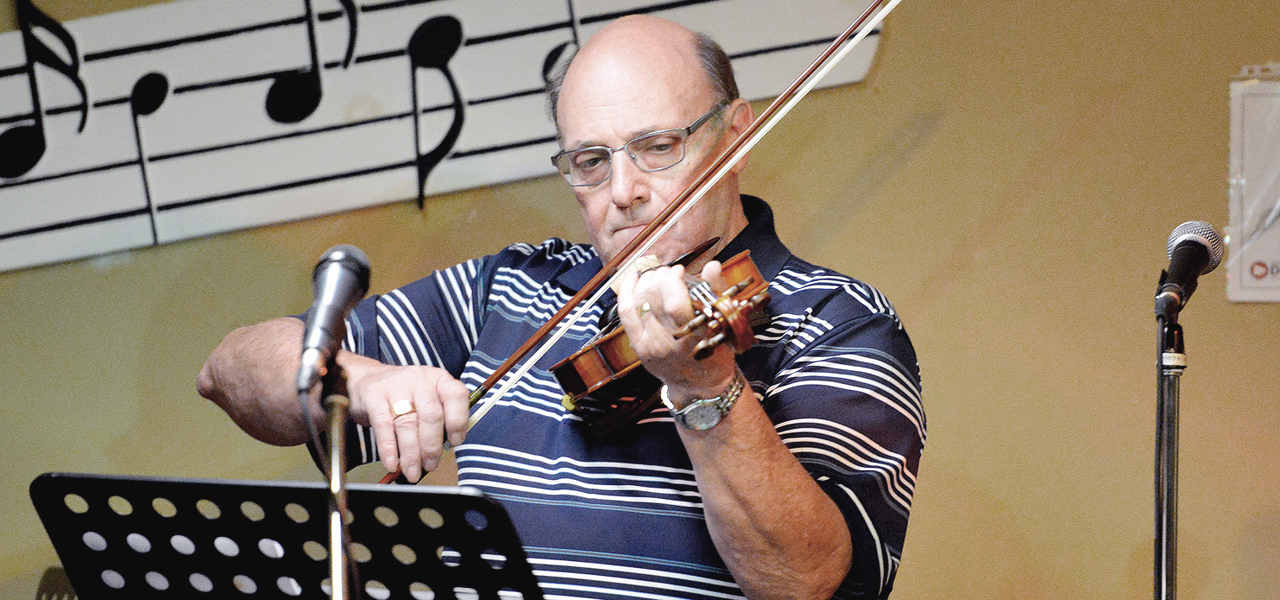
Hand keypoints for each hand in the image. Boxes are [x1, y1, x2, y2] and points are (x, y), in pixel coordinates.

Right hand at [340, 355, 469, 481]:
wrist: (369, 377)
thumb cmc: (406, 395)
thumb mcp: (428, 398)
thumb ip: (441, 419)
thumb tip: (445, 450)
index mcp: (439, 379)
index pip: (456, 396)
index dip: (459, 421)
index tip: (455, 442)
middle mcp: (420, 380)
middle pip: (431, 415)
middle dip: (432, 446)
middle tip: (431, 465)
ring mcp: (396, 386)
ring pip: (407, 424)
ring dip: (411, 454)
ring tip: (412, 471)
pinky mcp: (374, 396)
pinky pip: (383, 426)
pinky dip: (388, 449)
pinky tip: (391, 463)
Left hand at [615, 261, 737, 402]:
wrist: (700, 386)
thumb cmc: (716, 353)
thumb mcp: (724, 326)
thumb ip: (717, 293)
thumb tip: (712, 265)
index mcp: (695, 338)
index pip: (674, 304)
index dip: (672, 281)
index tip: (680, 271)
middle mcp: (670, 342)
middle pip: (653, 298)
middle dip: (660, 276)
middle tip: (669, 272)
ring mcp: (651, 345)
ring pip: (638, 301)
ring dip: (646, 280)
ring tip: (657, 275)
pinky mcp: (638, 347)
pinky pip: (626, 313)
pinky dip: (627, 291)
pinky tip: (634, 278)